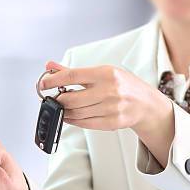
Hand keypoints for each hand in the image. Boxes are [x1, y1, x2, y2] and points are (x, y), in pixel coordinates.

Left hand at [41, 61, 174, 165]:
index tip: (43, 84)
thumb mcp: (102, 72)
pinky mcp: (111, 123)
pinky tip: (69, 115)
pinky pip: (84, 123)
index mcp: (106, 73)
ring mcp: (111, 108)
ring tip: (61, 107)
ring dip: (63, 111)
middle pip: (71, 99)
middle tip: (54, 98)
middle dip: (58, 100)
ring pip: (75, 113)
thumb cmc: (123, 85)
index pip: (72, 76)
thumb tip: (49, 66)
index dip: (53, 80)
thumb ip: (74, 72)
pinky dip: (72, 120)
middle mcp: (109, 90)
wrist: (146, 103)